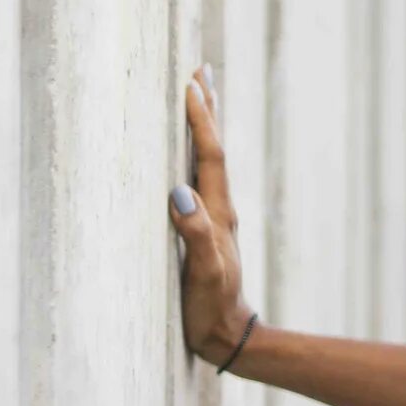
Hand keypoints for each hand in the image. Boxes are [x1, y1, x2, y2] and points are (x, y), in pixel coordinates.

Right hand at [165, 67, 256, 364]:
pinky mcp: (205, 228)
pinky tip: (187, 152)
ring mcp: (213, 217)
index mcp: (218, 213)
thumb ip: (194, 234)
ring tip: (199, 94)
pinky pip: (200, 178)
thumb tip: (178, 192)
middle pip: (213, 148)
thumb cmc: (210, 306)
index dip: (201, 120)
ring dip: (204, 126)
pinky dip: (195, 153)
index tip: (190, 83)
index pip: (210, 156)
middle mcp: (218, 208)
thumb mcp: (202, 273)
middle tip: (202, 69)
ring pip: (208, 160)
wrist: (226, 336)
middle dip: (207, 109)